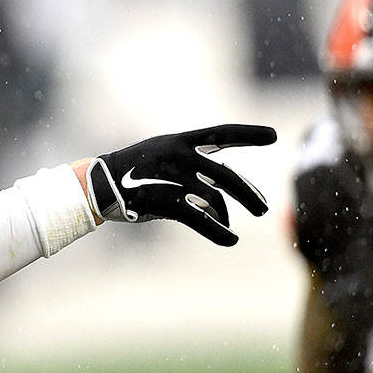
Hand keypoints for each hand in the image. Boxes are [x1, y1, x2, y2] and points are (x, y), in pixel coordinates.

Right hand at [86, 124, 275, 245]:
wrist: (98, 183)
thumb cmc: (134, 171)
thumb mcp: (162, 155)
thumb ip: (194, 167)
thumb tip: (225, 197)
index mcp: (179, 140)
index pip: (221, 134)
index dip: (248, 134)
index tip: (274, 136)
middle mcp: (178, 155)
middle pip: (226, 176)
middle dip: (248, 194)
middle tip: (261, 208)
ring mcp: (171, 177)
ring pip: (215, 200)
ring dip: (228, 217)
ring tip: (235, 229)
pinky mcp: (164, 200)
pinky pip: (200, 219)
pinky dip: (218, 232)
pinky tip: (229, 239)